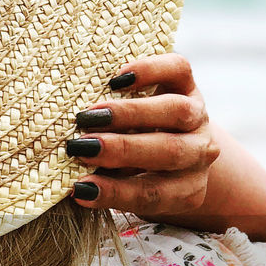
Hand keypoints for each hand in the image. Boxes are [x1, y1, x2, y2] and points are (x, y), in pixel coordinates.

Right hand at [67, 52, 219, 221]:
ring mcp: (197, 116)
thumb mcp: (125, 185)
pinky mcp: (189, 83)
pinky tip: (117, 80)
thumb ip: (106, 183)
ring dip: (130, 113)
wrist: (169, 137)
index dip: (115, 192)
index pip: (153, 194)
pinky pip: (178, 71)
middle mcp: (197, 153)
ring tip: (89, 115)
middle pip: (170, 152)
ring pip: (177, 111)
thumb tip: (68, 185)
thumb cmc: (136, 170)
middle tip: (81, 147)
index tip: (80, 189)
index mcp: (184, 188)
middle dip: (122, 149)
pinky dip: (150, 71)